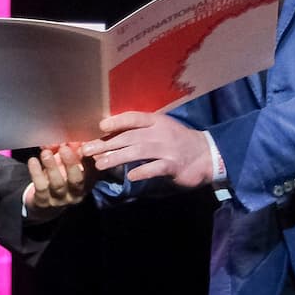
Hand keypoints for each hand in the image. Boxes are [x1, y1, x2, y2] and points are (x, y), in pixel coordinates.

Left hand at [25, 142, 92, 221]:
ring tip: (46, 153)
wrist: (43, 202)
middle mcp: (76, 193)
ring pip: (58, 184)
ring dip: (52, 167)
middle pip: (77, 180)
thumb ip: (67, 149)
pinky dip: (36, 173)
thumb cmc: (58, 176)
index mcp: (87, 182)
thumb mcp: (65, 162)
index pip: (92, 170)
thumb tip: (66, 138)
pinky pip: (41, 188)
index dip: (88, 157)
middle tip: (65, 148)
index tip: (82, 143)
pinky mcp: (43, 202)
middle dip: (71, 163)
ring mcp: (60, 200)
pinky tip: (33, 161)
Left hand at [79, 112, 212, 187]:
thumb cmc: (178, 141)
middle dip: (106, 144)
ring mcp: (167, 149)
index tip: (100, 127)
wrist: (207, 154)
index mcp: (156, 121)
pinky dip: (142, 171)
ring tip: (100, 164)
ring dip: (117, 157)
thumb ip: (140, 131)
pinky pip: (155, 168)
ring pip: (138, 151)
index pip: (134, 118)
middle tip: (87, 150)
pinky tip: (130, 176)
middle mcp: (160, 132)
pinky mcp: (174, 165)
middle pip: (130, 137)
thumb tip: (111, 135)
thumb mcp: (161, 129)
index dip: (117, 121)